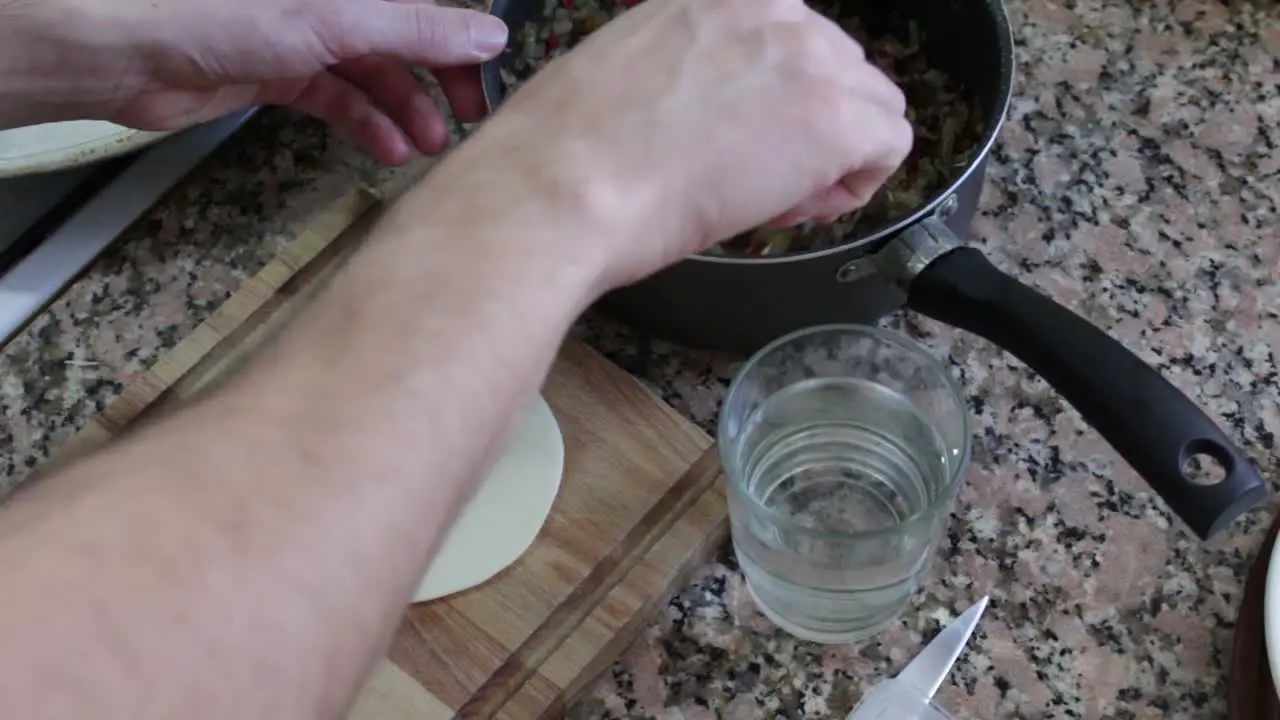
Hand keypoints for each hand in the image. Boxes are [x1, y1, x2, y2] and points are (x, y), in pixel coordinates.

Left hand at [1, 0, 509, 163]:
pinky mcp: (280, 71)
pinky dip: (365, 123)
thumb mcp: (338, 20)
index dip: (464, 37)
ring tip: (429, 146)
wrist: (127, 51)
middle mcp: (335, 2)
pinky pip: (339, 98)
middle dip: (441, 78)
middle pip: (408, 36)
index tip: (495, 74)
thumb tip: (490, 32)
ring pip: (375, 72)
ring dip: (406, 109)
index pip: (427, 4)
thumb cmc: (218, 15)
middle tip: (471, 118)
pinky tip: (386, 149)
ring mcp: (305, 32)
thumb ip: (417, 26)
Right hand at [447, 0, 912, 289]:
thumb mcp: (628, 64)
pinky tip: (795, 207)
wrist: (566, 184)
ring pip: (873, 107)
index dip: (773, 98)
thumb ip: (687, 65)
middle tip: (752, 177)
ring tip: (769, 197)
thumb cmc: (567, 144)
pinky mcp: (836, 121)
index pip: (789, 40)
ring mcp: (812, 61)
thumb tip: (706, 106)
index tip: (738, 139)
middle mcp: (776, 10)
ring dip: (834, 156)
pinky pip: (888, 148)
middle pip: (840, 70)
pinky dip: (853, 186)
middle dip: (809, 126)